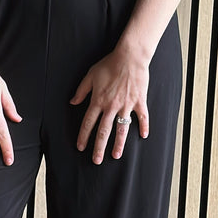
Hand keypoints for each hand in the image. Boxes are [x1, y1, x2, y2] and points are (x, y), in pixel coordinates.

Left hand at [70, 42, 149, 163]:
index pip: (88, 123)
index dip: (83, 136)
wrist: (129, 57)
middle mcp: (111, 106)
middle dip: (99, 147)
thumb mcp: (90, 76)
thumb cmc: (109, 64)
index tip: (81, 147)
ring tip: (116, 156)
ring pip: (121, 129)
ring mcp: (126, 105)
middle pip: (103, 131)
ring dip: (119, 144)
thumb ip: (81, 91)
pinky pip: (142, 117)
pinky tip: (143, 136)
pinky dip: (144, 126)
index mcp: (98, 101)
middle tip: (96, 160)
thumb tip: (72, 102)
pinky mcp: (139, 101)